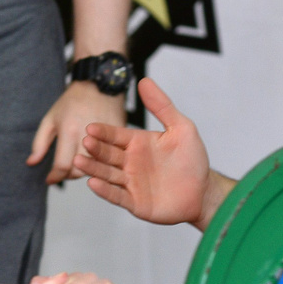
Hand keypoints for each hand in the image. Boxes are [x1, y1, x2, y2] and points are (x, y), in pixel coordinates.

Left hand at [27, 80, 126, 184]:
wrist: (99, 84)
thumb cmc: (72, 101)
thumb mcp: (51, 118)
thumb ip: (40, 142)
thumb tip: (31, 163)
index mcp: (70, 131)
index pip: (62, 165)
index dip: (54, 176)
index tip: (49, 179)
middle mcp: (88, 137)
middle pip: (79, 170)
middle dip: (68, 174)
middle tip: (63, 168)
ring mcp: (106, 138)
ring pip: (94, 168)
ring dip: (83, 170)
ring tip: (76, 162)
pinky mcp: (118, 138)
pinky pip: (108, 158)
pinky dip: (98, 161)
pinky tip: (91, 156)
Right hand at [73, 77, 213, 226]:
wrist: (203, 192)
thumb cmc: (192, 160)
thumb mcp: (181, 128)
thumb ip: (162, 106)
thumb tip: (144, 81)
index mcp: (138, 143)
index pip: (115, 135)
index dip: (104, 132)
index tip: (91, 127)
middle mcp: (130, 162)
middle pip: (107, 154)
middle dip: (95, 148)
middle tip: (85, 142)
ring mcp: (131, 183)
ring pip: (107, 174)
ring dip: (93, 167)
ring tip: (79, 160)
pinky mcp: (134, 202)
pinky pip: (116, 195)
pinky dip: (104, 190)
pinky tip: (93, 183)